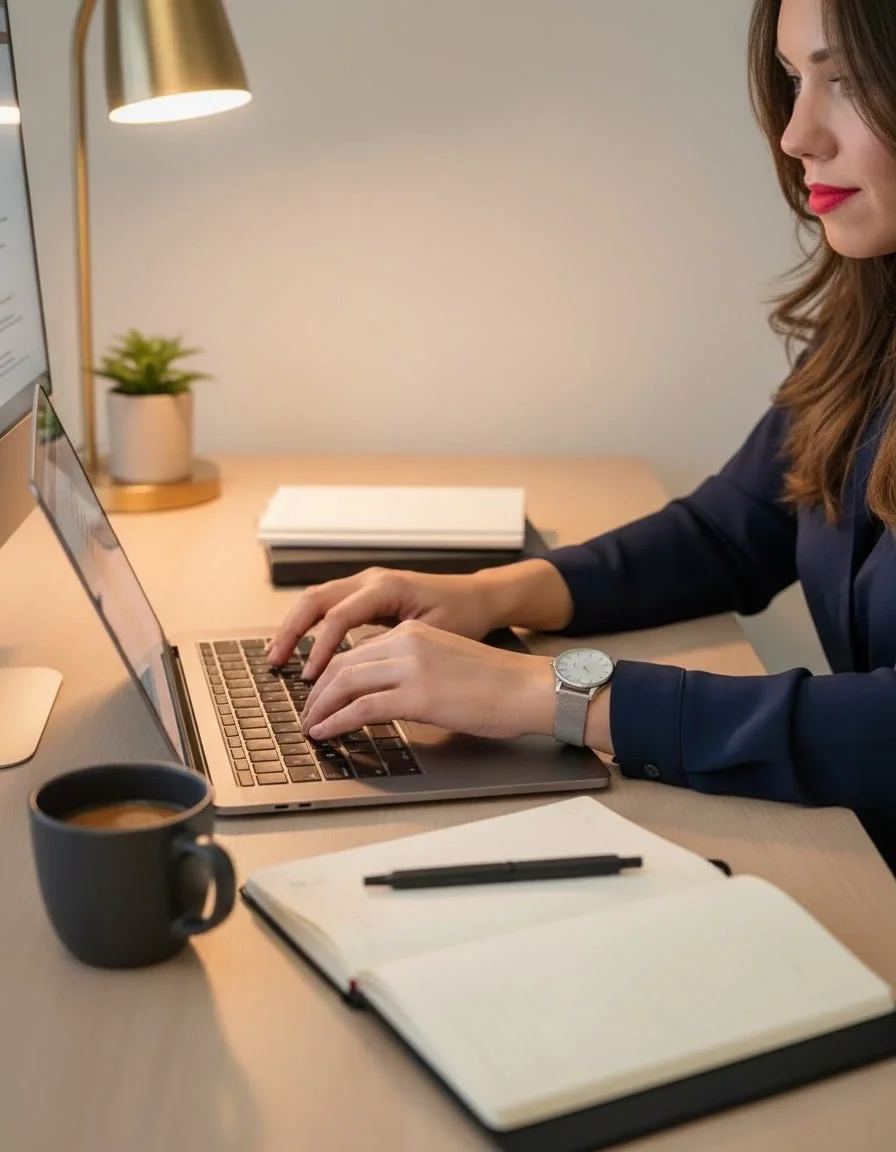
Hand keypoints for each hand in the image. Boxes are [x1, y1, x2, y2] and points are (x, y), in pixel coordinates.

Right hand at [267, 568, 501, 678]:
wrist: (479, 598)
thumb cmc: (463, 616)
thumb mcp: (432, 635)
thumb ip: (394, 649)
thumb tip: (358, 670)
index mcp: (386, 587)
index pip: (338, 617)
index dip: (320, 648)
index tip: (309, 677)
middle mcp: (370, 579)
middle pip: (315, 600)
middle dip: (291, 631)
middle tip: (274, 662)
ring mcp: (366, 583)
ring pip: (317, 600)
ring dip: (295, 627)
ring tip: (278, 657)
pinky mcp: (367, 594)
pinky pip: (329, 606)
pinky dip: (310, 626)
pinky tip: (302, 649)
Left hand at [299, 620, 555, 741]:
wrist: (529, 689)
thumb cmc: (497, 683)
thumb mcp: (445, 661)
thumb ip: (412, 668)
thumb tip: (381, 693)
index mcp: (413, 632)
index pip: (356, 651)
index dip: (330, 675)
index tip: (320, 694)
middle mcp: (406, 642)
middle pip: (342, 664)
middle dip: (318, 692)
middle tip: (307, 713)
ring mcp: (410, 667)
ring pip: (344, 683)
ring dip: (320, 708)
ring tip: (311, 726)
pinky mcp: (416, 695)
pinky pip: (360, 708)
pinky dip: (336, 722)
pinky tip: (326, 733)